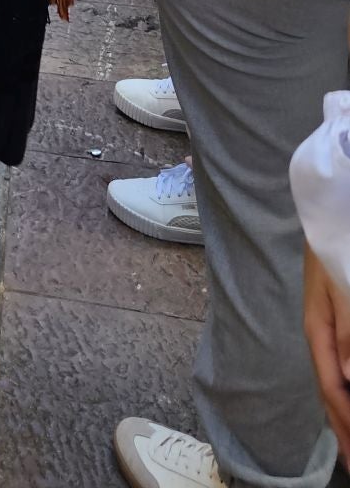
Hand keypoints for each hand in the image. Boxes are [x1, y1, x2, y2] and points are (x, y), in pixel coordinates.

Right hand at [304, 243, 349, 462]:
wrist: (325, 216)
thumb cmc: (335, 247)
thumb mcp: (343, 284)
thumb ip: (347, 329)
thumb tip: (349, 377)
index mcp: (319, 331)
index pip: (334, 388)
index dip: (347, 424)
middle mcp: (321, 337)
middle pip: (331, 394)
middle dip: (343, 432)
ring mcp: (326, 331)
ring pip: (334, 384)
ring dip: (342, 418)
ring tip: (349, 449)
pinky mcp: (334, 324)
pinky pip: (337, 369)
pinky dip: (343, 394)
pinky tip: (346, 400)